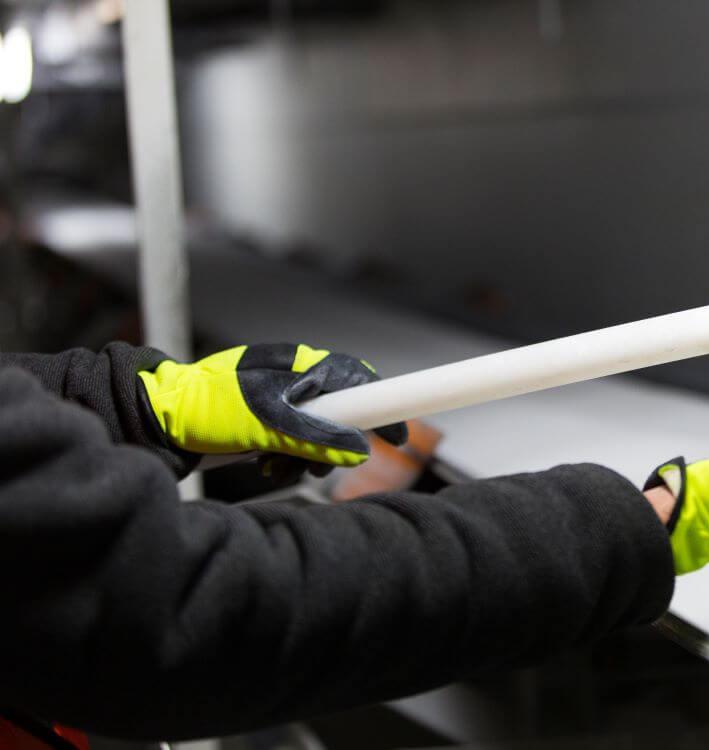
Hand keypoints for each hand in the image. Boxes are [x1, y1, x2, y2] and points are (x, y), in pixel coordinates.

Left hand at [138, 343, 405, 475]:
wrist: (158, 416)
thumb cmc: (204, 407)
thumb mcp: (264, 423)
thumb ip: (314, 435)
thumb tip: (358, 449)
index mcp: (299, 366)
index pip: (357, 380)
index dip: (382, 407)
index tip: (399, 437)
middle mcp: (294, 377)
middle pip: (339, 412)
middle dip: (331, 445)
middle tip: (317, 469)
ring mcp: (280, 396)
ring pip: (316, 430)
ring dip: (304, 456)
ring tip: (277, 468)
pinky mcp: (265, 416)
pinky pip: (293, 438)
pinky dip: (287, 456)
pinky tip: (266, 464)